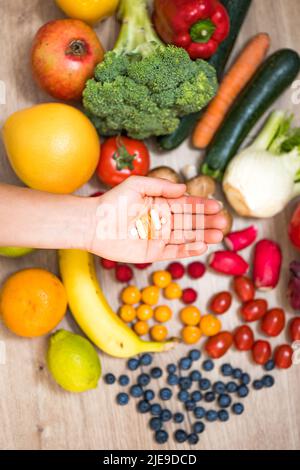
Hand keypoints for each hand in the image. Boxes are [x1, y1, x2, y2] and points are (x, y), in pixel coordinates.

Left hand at [87, 176, 225, 262]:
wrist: (95, 224)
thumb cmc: (113, 202)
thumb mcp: (136, 186)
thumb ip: (160, 187)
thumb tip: (183, 189)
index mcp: (160, 205)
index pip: (186, 205)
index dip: (202, 206)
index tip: (217, 206)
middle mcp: (162, 221)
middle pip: (190, 222)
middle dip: (207, 222)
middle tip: (224, 223)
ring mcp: (159, 238)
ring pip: (186, 237)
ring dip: (203, 236)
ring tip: (219, 234)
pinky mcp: (153, 252)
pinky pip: (174, 252)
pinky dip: (188, 249)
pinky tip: (202, 245)